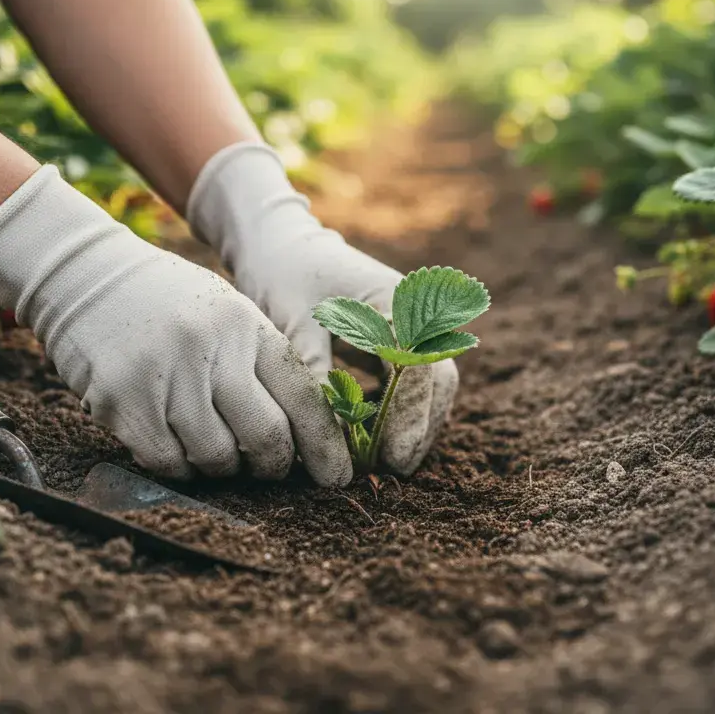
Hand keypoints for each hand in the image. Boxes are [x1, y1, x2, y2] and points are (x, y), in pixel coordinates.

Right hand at [0, 166, 352, 486]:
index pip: (303, 396)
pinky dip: (180, 467)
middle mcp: (210, 349)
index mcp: (247, 326)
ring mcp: (163, 375)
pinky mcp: (121, 401)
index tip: (336, 477)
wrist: (87, 275)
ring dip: (223, 466)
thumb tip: (305, 437)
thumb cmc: (171, 305)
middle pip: (265, 436)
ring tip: (216, 447)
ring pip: (216, 456)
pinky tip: (178, 446)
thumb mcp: (229, 315)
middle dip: (274, 464)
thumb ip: (263, 366)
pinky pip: (167, 461)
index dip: (325, 445)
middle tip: (270, 468)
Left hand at [188, 143, 458, 475]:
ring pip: (429, 384)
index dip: (411, 416)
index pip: (420, 367)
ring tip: (388, 463)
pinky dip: (399, 411)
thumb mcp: (292, 323)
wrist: (276, 244)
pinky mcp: (394, 339)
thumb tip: (327, 438)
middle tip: (394, 469)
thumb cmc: (281, 275)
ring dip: (413, 423)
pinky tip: (377, 440)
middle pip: (437, 378)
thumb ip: (314, 374)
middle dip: (419, 427)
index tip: (393, 456)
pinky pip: (409, 381)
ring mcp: (410, 325)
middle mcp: (415, 312)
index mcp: (399, 300)